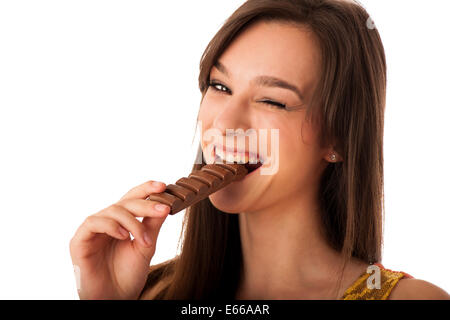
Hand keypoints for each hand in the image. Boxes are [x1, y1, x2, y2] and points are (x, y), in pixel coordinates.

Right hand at [69, 180, 169, 298]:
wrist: (115, 298)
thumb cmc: (128, 274)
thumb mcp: (146, 247)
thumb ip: (152, 226)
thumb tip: (165, 205)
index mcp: (122, 221)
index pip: (132, 198)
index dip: (146, 189)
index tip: (163, 186)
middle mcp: (106, 221)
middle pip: (125, 203)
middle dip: (146, 204)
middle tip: (163, 209)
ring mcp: (92, 230)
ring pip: (112, 211)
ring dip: (132, 222)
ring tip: (145, 239)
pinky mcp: (80, 240)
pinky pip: (93, 222)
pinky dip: (110, 226)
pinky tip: (123, 236)